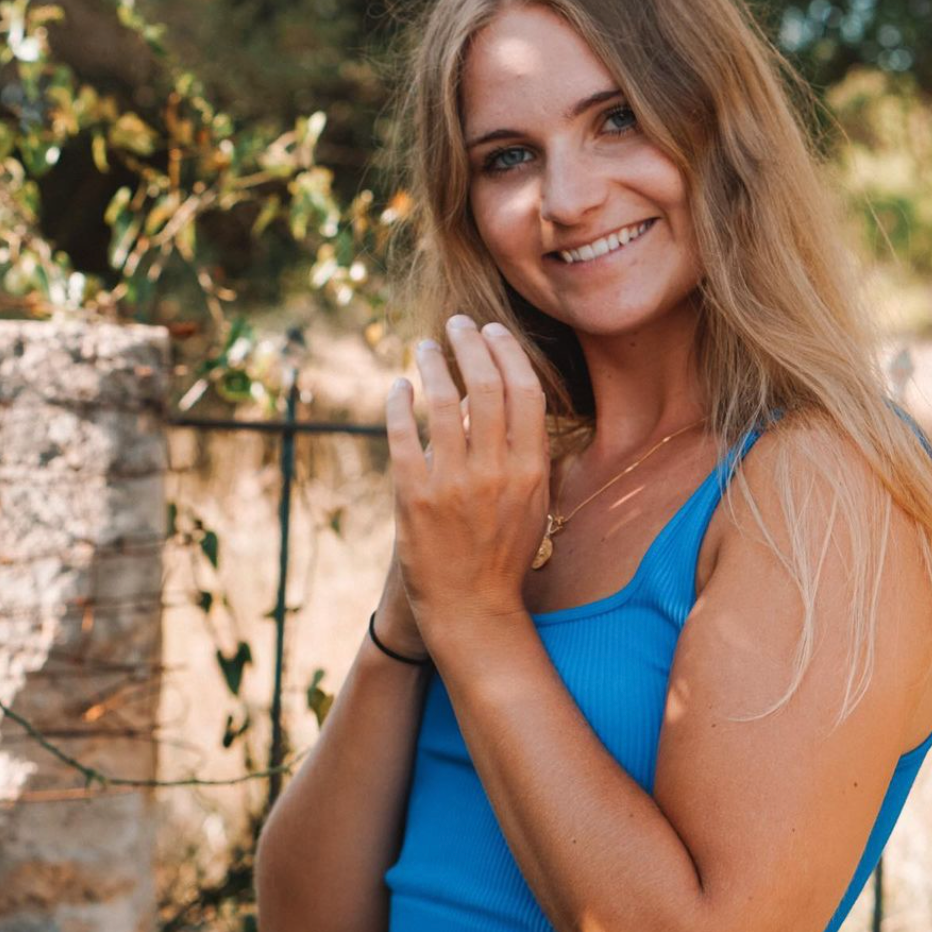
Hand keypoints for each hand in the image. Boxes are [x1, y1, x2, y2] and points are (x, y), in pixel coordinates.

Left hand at [384, 316, 549, 649]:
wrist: (471, 607)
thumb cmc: (504, 553)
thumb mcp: (533, 502)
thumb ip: (525, 451)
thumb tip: (509, 395)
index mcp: (531, 470)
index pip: (524, 391)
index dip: (507, 352)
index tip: (492, 330)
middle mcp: (496, 472)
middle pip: (486, 385)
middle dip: (470, 344)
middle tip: (458, 324)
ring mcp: (453, 484)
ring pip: (443, 401)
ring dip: (432, 363)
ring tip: (425, 346)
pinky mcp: (414, 497)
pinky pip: (403, 435)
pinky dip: (399, 402)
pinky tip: (398, 386)